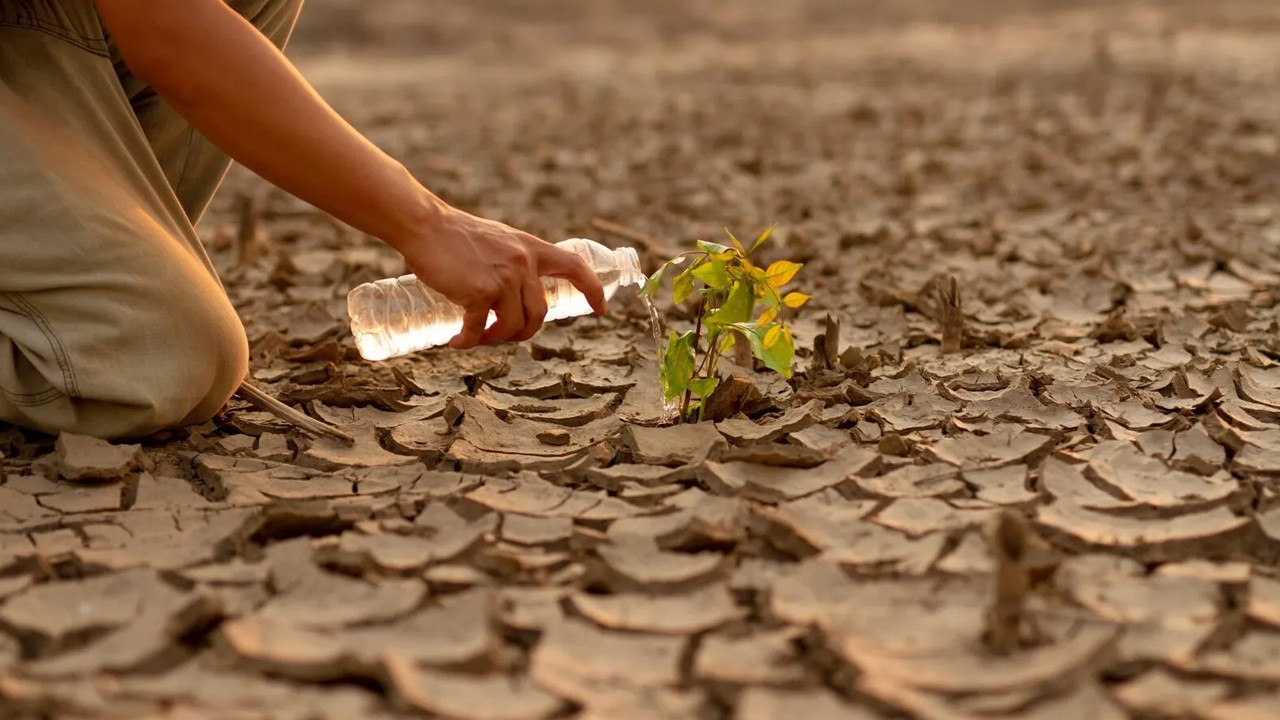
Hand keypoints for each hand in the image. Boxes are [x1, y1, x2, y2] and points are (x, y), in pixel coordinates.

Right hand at [399, 205, 607, 348]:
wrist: (425, 225)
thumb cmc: (455, 235)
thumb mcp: (499, 240)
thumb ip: (514, 260)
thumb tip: (517, 291)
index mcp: (531, 248)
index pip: (574, 266)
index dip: (591, 288)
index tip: (601, 308)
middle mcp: (522, 263)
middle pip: (539, 313)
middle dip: (524, 332)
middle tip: (500, 335)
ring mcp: (502, 278)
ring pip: (512, 326)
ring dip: (495, 340)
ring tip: (477, 338)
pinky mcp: (478, 291)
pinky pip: (478, 329)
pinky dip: (467, 341)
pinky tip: (456, 342)